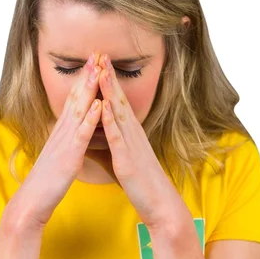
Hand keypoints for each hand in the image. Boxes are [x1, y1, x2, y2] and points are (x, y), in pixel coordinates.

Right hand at [4, 53, 102, 230]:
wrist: (33, 200)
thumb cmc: (47, 181)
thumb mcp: (58, 155)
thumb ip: (65, 140)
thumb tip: (72, 131)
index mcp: (61, 132)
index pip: (73, 100)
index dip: (83, 81)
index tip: (93, 63)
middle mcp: (62, 132)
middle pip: (76, 98)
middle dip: (87, 76)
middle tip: (97, 54)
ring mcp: (65, 142)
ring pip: (79, 110)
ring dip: (89, 89)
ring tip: (99, 69)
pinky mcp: (69, 155)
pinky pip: (81, 134)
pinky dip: (90, 118)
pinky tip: (99, 105)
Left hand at [86, 54, 185, 230]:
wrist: (160, 203)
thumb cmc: (141, 183)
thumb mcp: (125, 159)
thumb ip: (112, 144)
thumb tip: (99, 135)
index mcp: (131, 134)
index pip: (118, 102)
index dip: (109, 82)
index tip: (100, 63)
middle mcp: (133, 134)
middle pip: (119, 100)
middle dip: (109, 77)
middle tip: (100, 54)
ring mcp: (131, 145)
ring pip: (118, 113)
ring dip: (109, 91)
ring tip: (101, 70)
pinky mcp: (127, 160)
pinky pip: (117, 137)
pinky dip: (109, 121)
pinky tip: (103, 107)